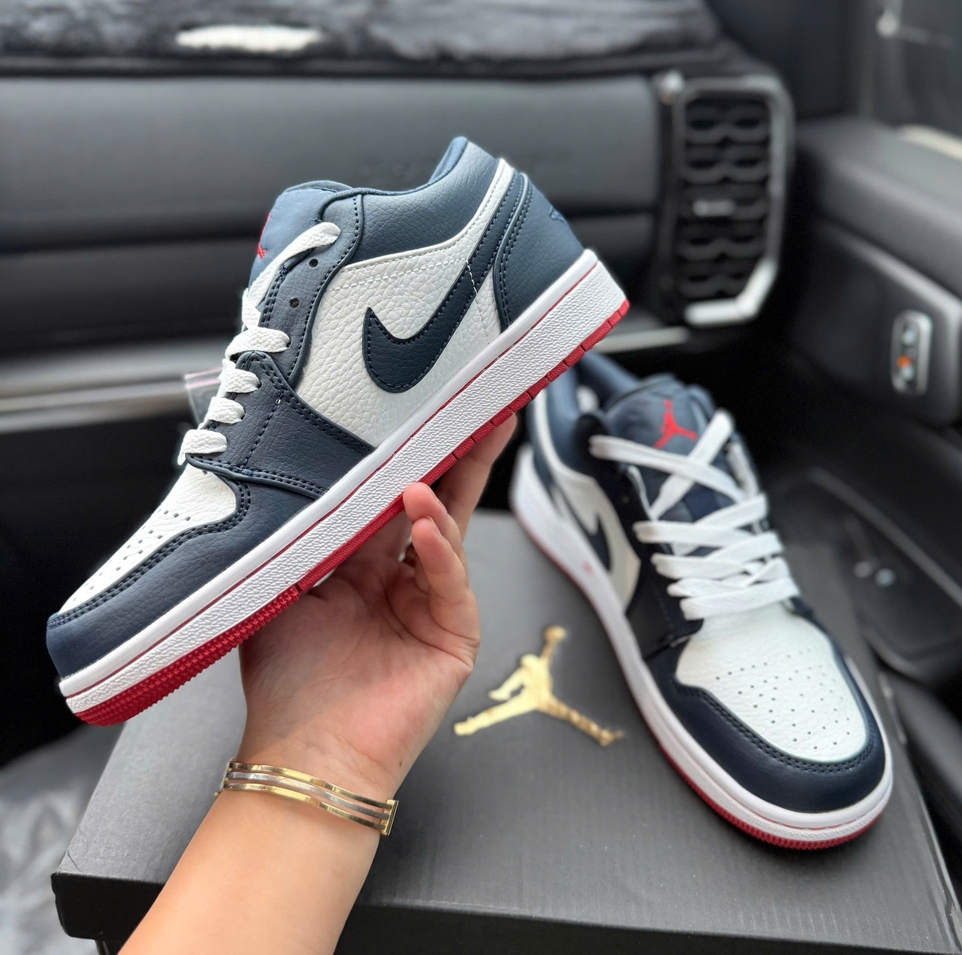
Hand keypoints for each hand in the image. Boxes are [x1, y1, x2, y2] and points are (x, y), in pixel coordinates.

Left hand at [235, 417, 516, 797]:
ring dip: (445, 495)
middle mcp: (396, 580)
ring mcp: (428, 605)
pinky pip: (451, 583)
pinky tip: (428, 526)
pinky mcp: (453, 635)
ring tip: (436, 464)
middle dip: (458, 455)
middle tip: (479, 407)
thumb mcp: (282, 593)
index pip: (387, 499)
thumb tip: (306, 479)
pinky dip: (441, 552)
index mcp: (358, 567)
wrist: (306, 754)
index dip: (404, 458)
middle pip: (435, 502)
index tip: (416, 413)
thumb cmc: (288, 684)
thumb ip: (302, 539)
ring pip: (449, 534)